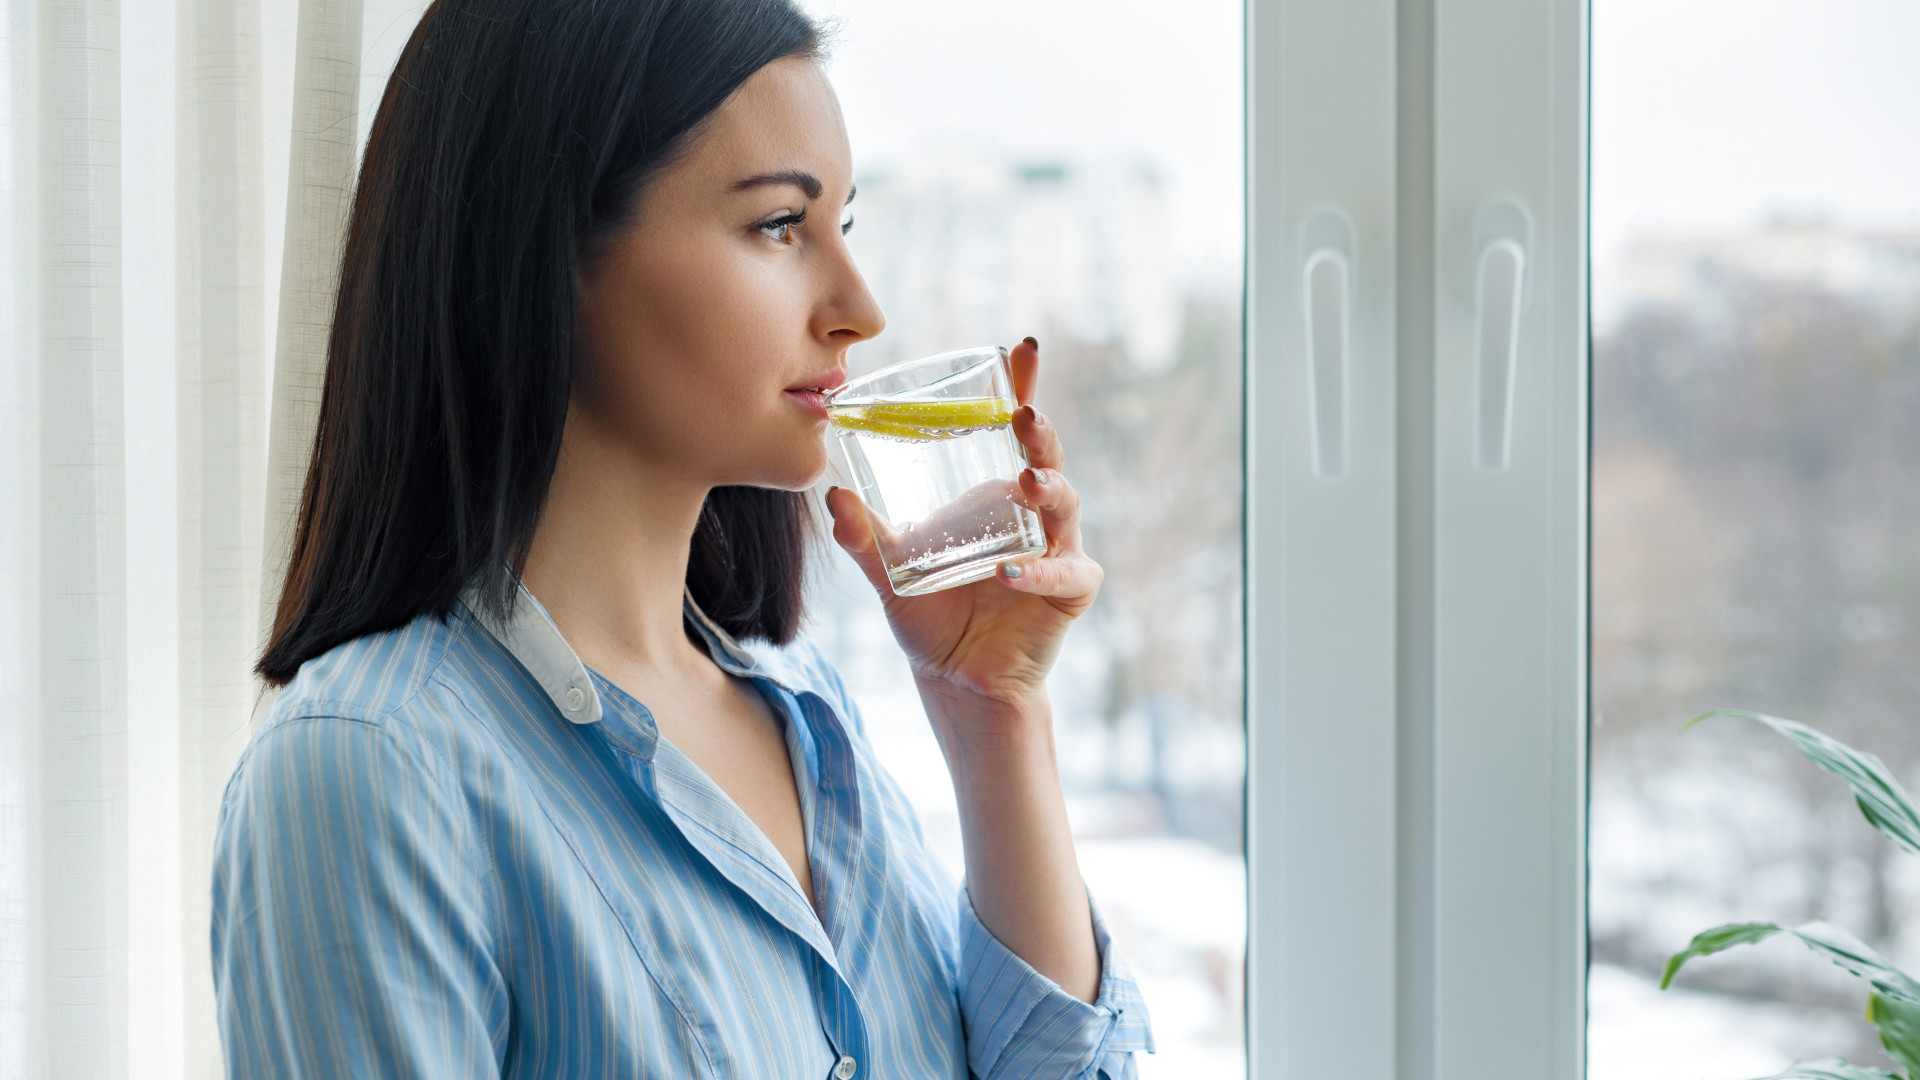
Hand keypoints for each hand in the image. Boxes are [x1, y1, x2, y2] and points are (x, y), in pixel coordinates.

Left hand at [825, 337, 1101, 717]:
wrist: (956, 679)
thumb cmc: (932, 615)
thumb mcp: (890, 572)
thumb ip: (864, 538)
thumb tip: (834, 495)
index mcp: (996, 491)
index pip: (1015, 431)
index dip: (1023, 387)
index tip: (1022, 350)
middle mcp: (1033, 512)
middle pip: (1048, 459)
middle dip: (1041, 433)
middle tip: (1024, 414)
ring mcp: (1057, 548)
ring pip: (1067, 507)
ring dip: (1049, 489)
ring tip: (1025, 481)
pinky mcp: (1070, 591)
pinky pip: (1063, 574)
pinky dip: (1038, 572)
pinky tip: (1007, 573)